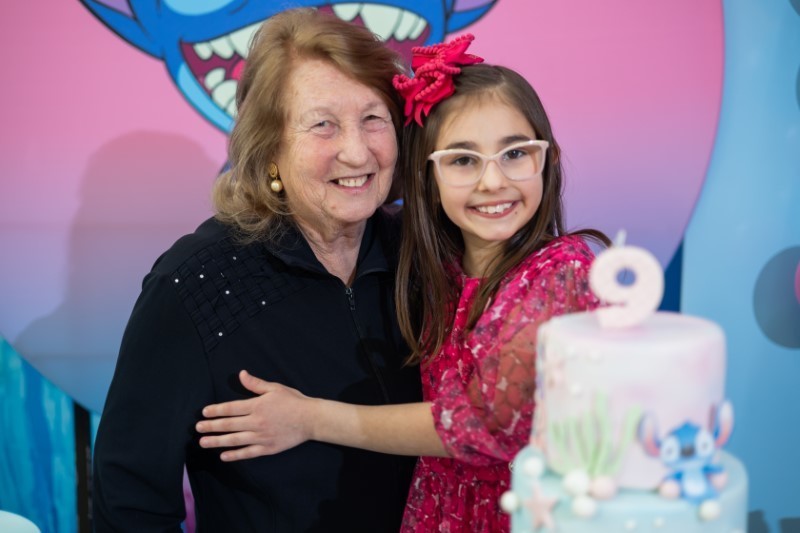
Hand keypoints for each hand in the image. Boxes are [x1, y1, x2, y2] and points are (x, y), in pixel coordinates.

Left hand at [196, 370, 314, 460]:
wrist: (310, 419)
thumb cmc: (293, 401)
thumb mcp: (275, 388)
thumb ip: (255, 383)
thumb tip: (241, 374)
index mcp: (257, 406)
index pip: (231, 408)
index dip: (216, 410)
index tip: (204, 413)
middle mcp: (256, 422)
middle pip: (229, 425)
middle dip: (211, 427)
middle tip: (198, 428)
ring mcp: (261, 436)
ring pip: (235, 440)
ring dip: (217, 441)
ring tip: (203, 443)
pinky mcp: (267, 448)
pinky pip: (248, 453)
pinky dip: (235, 455)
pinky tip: (223, 456)